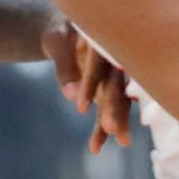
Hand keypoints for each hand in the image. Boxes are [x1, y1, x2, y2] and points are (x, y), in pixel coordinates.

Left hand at [41, 18, 131, 152]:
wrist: (67, 31)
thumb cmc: (62, 32)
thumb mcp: (57, 41)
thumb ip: (64, 66)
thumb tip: (70, 95)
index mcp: (105, 39)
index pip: (100, 63)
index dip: (92, 84)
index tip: (81, 108)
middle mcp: (117, 56)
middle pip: (118, 84)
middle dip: (115, 107)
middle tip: (111, 129)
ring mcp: (117, 75)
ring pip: (121, 99)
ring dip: (119, 120)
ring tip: (121, 141)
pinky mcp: (111, 89)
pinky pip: (111, 109)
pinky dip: (105, 128)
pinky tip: (97, 147)